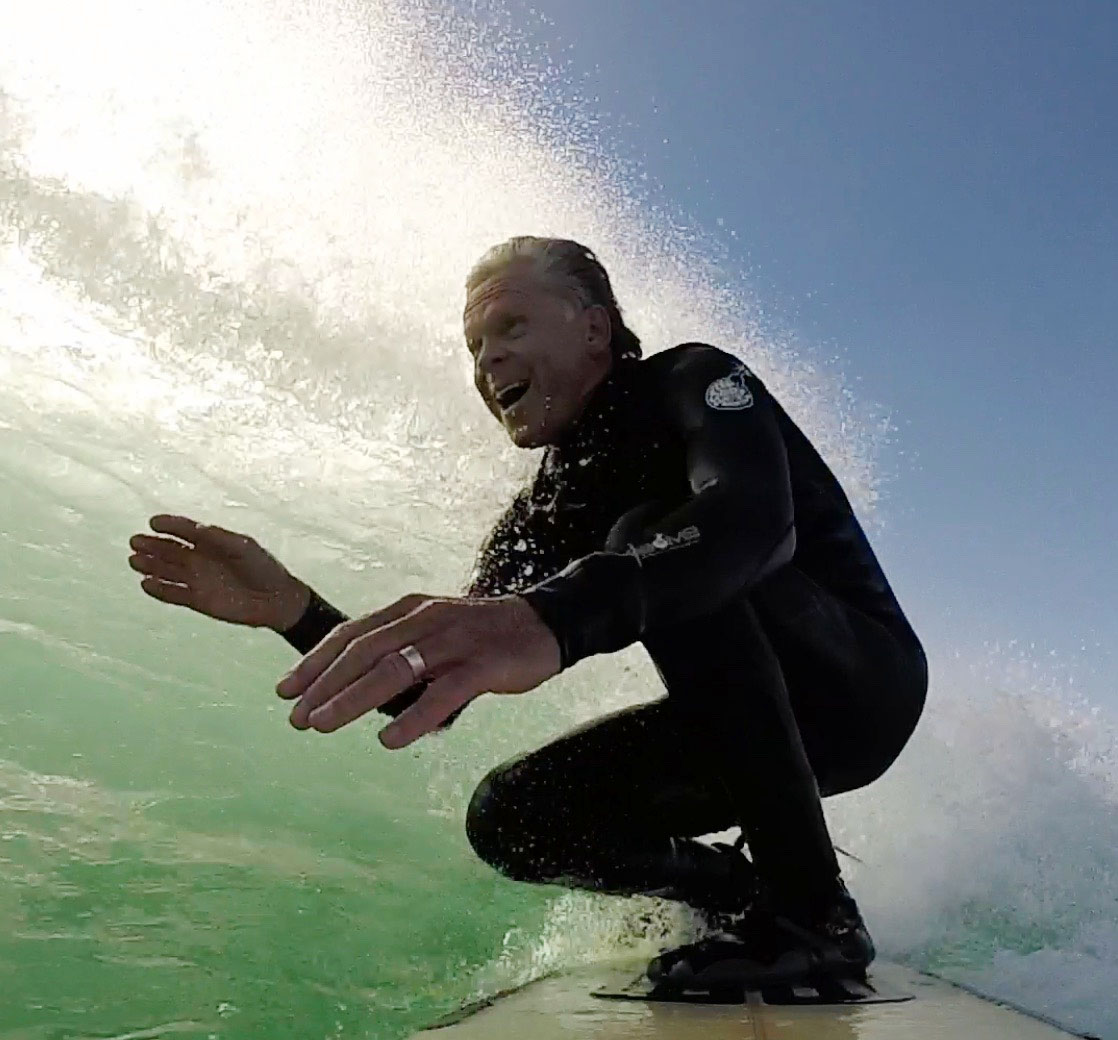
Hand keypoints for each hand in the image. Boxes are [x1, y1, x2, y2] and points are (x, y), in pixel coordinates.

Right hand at [128, 514, 307, 629]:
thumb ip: (220, 539)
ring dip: (151, 565)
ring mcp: (197, 579)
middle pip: (170, 550)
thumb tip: (196, 529)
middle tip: (135, 541)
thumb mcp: (244, 547)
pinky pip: (173, 594)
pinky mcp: (197, 600)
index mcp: (212, 542)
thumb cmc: (263, 568)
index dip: (169, 525)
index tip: (154, 522)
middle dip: (152, 545)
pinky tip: (145, 584)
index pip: (185, 530)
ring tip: (134, 560)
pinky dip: (159, 590)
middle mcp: (201, 559)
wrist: (275, 600)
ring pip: (167, 571)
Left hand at [275, 593, 560, 747]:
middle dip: (324, 685)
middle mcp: (426, 619)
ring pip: (394, 669)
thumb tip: (353, 686)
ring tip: (323, 725)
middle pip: (364, 651)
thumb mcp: (434, 630)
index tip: (285, 689)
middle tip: (296, 717)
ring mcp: (454, 641)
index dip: (315, 661)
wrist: (544, 624)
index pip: (352, 633)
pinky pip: (442, 693)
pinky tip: (389, 739)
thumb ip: (399, 649)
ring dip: (352, 699)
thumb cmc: (481, 634)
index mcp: (410, 609)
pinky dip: (412, 717)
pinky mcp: (482, 664)